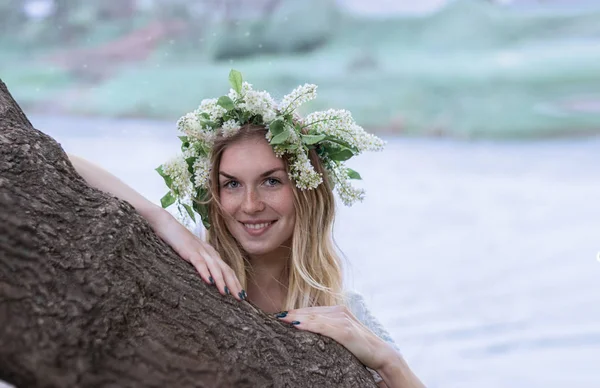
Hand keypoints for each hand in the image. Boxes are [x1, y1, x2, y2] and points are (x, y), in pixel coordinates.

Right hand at [150, 208, 245, 300]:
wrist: (167, 225)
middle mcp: (209, 252)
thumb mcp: (193, 254)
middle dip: (234, 284)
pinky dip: (204, 271)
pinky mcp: (189, 250)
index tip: (241, 295)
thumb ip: (201, 264)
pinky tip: (208, 281)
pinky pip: (199, 262)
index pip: (227, 270)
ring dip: (221, 280)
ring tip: (226, 293)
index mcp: (212, 254)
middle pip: (225, 269)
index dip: (235, 282)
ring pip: (214, 267)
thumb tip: (206, 281)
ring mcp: (200, 251)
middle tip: (240, 298)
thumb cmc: (179, 242)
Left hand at [275, 305, 395, 370]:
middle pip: (309, 312)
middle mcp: (339, 311)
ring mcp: (343, 319)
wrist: (381, 355)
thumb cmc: (359, 348)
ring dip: (296, 318)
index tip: (278, 316)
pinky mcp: (345, 330)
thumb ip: (326, 330)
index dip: (295, 313)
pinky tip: (295, 325)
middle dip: (292, 314)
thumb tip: (306, 331)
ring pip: (314, 317)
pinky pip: (322, 327)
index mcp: (337, 310)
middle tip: (274, 317)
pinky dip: (308, 325)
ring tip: (280, 320)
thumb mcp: (341, 335)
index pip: (311, 310)